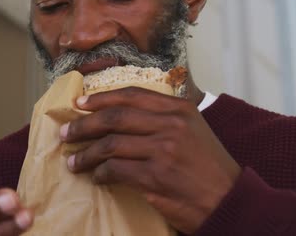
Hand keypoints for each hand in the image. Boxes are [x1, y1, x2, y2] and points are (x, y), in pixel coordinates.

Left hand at [60, 87, 240, 233]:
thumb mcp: (193, 130)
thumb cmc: (209, 167)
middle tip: (66, 133)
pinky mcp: (156, 177)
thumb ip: (163, 117)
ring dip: (86, 154)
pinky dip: (101, 174)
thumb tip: (121, 113)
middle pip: (114, 118)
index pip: (130, 95)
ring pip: (110, 145)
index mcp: (178, 109)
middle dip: (83, 125)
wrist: (230, 200)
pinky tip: (97, 178)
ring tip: (74, 162)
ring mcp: (163, 150)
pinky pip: (116, 170)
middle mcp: (171, 125)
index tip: (78, 104)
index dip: (100, 98)